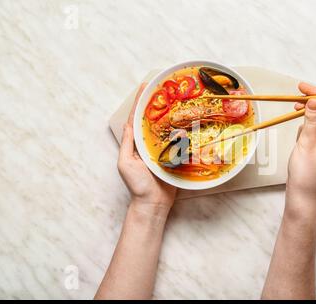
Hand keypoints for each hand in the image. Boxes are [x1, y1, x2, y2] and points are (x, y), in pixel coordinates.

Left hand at [117, 83, 176, 210]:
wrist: (154, 204)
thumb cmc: (137, 186)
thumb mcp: (126, 164)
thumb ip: (128, 144)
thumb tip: (128, 124)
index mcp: (137, 143)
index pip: (137, 118)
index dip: (140, 102)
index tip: (145, 86)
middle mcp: (150, 144)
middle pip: (154, 119)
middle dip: (158, 103)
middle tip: (165, 88)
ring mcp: (163, 150)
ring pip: (168, 128)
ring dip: (172, 114)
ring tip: (179, 99)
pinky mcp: (175, 157)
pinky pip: (180, 142)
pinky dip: (184, 131)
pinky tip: (189, 121)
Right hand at [287, 82, 315, 199]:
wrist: (302, 193)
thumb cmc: (305, 172)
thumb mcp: (306, 142)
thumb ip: (312, 119)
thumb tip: (315, 100)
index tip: (304, 87)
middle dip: (314, 104)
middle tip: (297, 96)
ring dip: (309, 116)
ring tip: (295, 117)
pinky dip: (308, 127)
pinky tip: (300, 136)